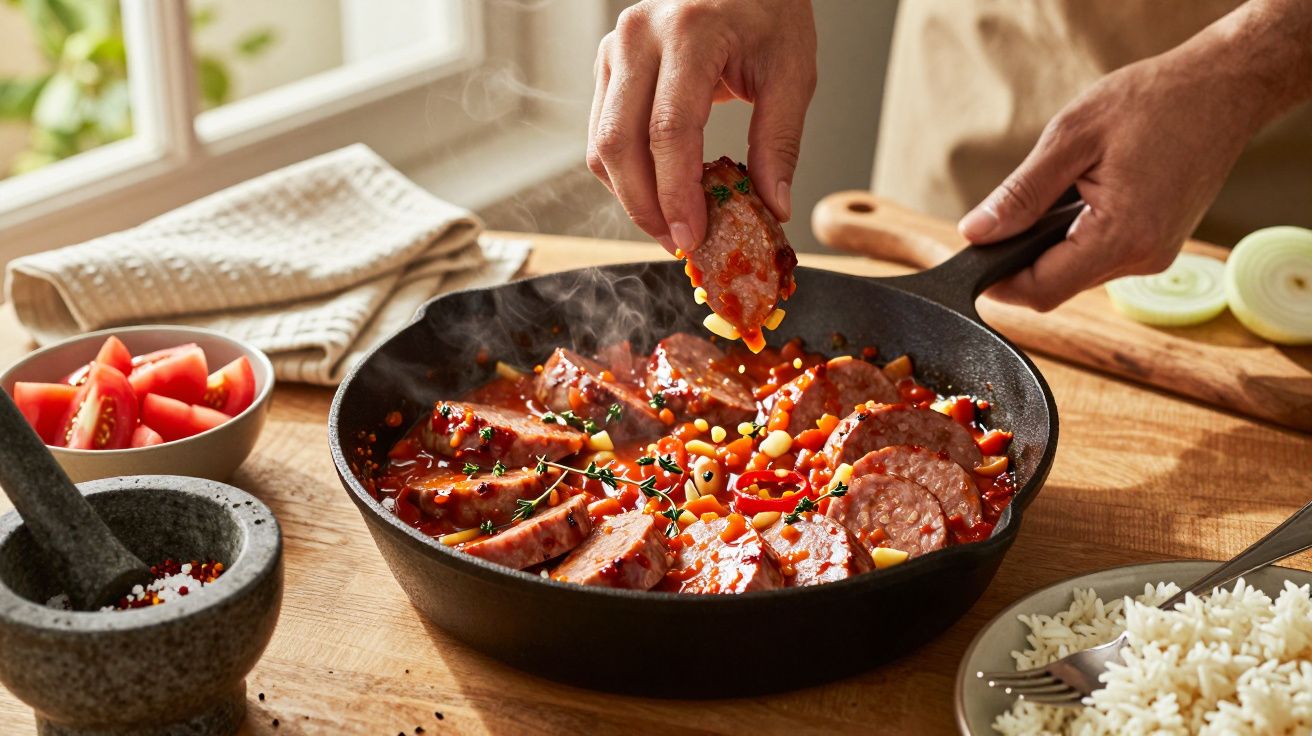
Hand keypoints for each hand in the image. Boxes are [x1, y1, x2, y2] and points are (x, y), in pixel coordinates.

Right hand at [587, 0, 816, 253]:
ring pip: (601, 145)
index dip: (675, 193)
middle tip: (678, 243)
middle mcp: (639, 37)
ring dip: (631, 196)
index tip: (691, 237)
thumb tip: (772, 207)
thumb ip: (779, 141)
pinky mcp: (608, 65)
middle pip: (619, 143)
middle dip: (645, 206)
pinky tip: (658, 193)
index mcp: (689, 33)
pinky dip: (625, 174)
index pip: (668, 129)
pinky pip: (601, 134)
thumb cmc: (768, 11)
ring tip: (670, 224)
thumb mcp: (791, 71)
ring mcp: (615, 49)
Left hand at [956, 0, 1311, 311]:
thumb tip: (976, 233)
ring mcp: (1154, 255)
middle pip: (1056, 286)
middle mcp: (1143, 257)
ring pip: (1077, 273)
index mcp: (1122, 236)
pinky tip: (1080, 199)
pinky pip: (1100, 257)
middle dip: (1020, 260)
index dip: (999, 281)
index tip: (972, 257)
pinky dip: (1076, 238)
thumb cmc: (1155, 101)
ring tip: (1051, 195)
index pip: (1041, 291)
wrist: (1224, 87)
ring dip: (1048, 247)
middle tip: (1002, 217)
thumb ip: (1020, 194)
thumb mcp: (1071, 138)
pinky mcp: (1158, 245)